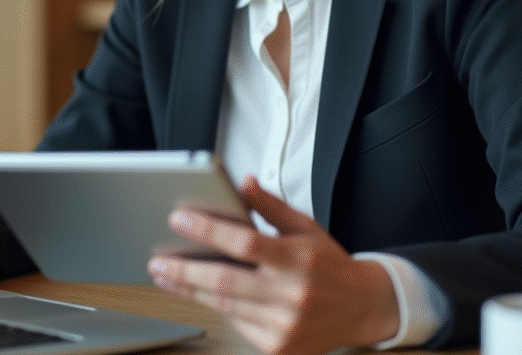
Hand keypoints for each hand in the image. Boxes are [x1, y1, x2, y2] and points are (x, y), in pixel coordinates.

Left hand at [146, 176, 398, 354]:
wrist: (363, 308)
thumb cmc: (330, 264)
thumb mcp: (306, 227)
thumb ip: (271, 206)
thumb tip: (243, 183)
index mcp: (299, 258)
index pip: (245, 242)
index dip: (208, 230)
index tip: (179, 219)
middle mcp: (293, 294)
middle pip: (226, 281)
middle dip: (185, 269)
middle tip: (158, 260)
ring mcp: (286, 325)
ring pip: (225, 305)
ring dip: (190, 289)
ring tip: (166, 274)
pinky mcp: (280, 347)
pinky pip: (237, 323)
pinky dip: (217, 306)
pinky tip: (200, 292)